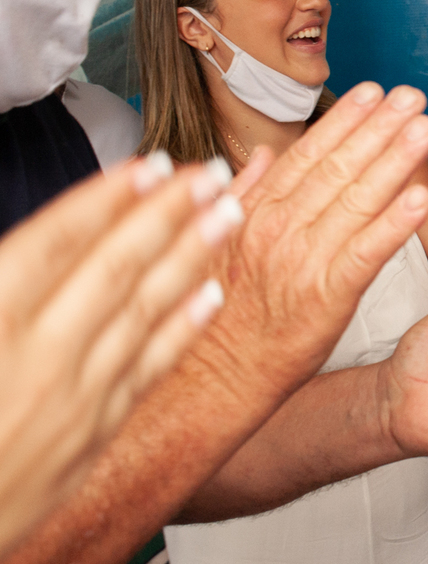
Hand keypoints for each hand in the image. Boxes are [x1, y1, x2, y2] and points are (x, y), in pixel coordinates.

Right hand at [0, 155, 242, 553]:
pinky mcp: (91, 437)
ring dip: (193, 256)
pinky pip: (148, 370)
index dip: (107, 199)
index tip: (150, 164)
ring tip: (231, 213)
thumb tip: (29, 252)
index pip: (55, 245)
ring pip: (143, 312)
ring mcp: (71, 402)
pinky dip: (182, 327)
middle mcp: (36, 361)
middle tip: (213, 173)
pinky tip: (212, 293)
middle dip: (169, 215)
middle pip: (114, 269)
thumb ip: (0, 283)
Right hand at [212, 83, 427, 394]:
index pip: (307, 154)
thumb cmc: (223, 312)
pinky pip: (367, 253)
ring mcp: (304, 260)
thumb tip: (259, 154)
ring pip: (357, 200)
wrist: (217, 376)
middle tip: (411, 96)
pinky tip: (419, 199)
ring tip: (424, 129)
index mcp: (256, 212)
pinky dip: (394, 225)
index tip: (372, 91)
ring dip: (394, 160)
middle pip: (338, 167)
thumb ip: (244, 194)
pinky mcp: (327, 296)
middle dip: (378, 127)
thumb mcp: (218, 243)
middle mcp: (280, 228)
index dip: (343, 120)